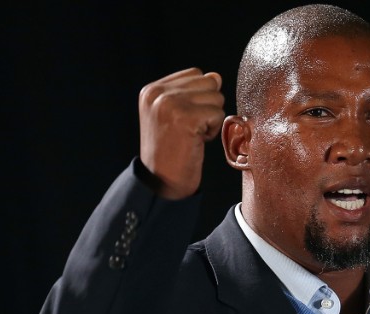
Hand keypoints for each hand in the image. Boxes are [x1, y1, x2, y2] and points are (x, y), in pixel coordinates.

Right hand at [138, 67, 224, 199]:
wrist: (161, 182)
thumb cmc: (170, 151)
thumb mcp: (174, 115)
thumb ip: (192, 93)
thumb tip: (216, 77)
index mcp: (151, 90)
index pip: (195, 74)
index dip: (199, 98)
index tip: (185, 120)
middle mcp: (158, 93)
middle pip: (208, 82)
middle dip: (207, 107)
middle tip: (190, 129)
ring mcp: (170, 104)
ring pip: (216, 97)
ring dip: (210, 119)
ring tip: (192, 135)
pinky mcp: (186, 118)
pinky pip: (218, 114)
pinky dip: (212, 130)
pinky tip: (196, 141)